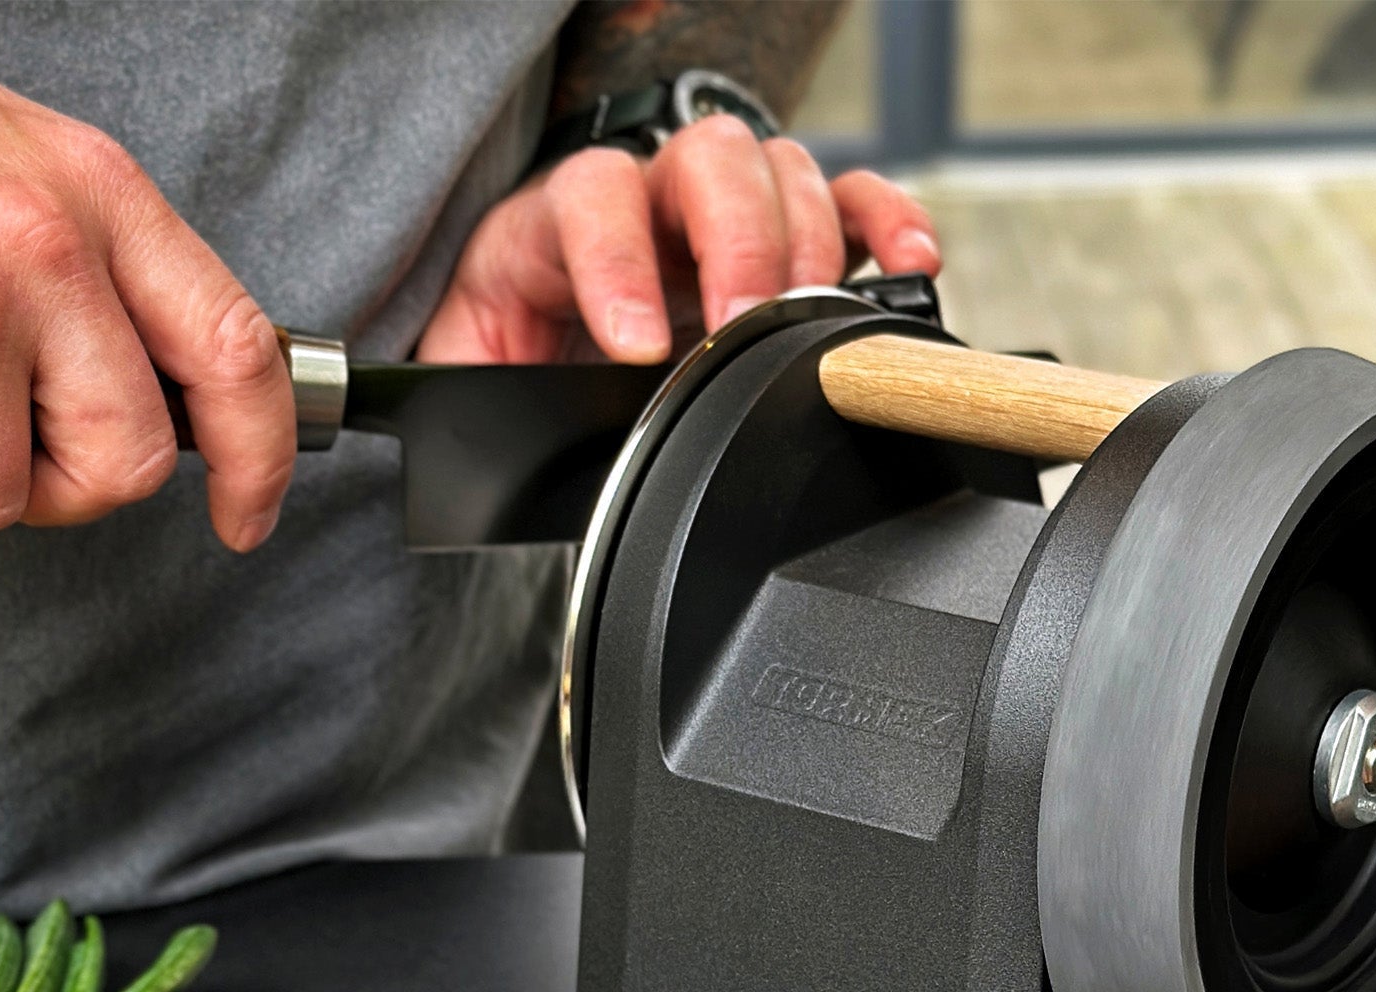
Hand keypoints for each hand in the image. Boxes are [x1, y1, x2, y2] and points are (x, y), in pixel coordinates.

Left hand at [418, 116, 941, 363]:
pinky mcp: (774, 249)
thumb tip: (472, 448)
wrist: (530, 388)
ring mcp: (712, 220)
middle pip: (704, 161)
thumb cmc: (507, 387)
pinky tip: (907, 264)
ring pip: (778, 173)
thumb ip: (471, 398)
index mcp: (546, 232)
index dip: (619, 263)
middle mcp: (640, 206)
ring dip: (806, 244)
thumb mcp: (468, 392)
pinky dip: (882, 227)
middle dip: (736, 243)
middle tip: (746, 329)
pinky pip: (844, 204)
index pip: (591, 199)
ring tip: (808, 327)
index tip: (638, 348)